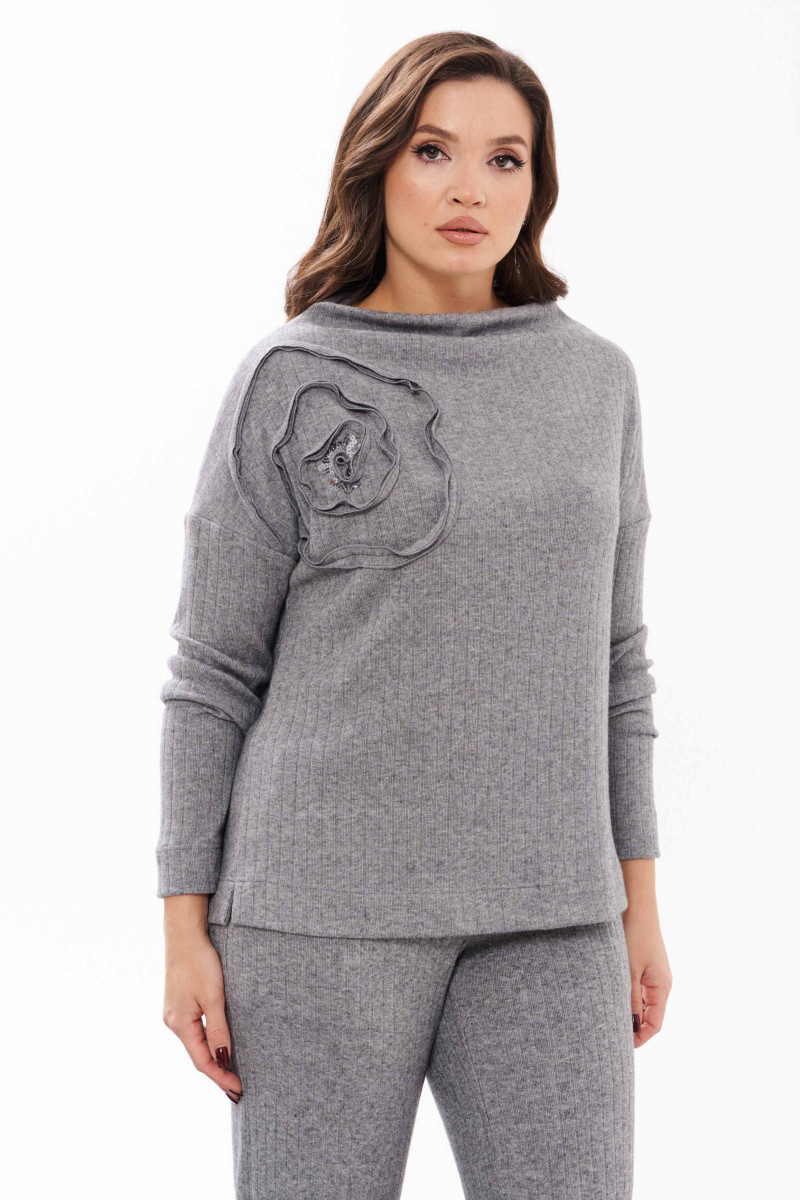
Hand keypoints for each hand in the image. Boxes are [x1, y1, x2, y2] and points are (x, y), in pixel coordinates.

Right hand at [162, 917, 242, 1103]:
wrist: (184, 935)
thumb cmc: (200, 962)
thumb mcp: (214, 997)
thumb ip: (219, 1030)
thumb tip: (223, 1060)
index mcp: (180, 1024)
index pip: (202, 1062)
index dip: (220, 1077)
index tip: (237, 1090)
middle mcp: (173, 1023)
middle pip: (197, 1056)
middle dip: (217, 1072)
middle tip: (238, 1088)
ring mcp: (174, 1014)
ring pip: (195, 1044)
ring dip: (212, 1059)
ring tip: (231, 1072)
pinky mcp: (179, 1005)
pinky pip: (194, 1032)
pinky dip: (207, 1043)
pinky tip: (218, 1047)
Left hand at [619, 858, 672, 1047]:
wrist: (637, 904)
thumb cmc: (634, 934)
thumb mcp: (628, 970)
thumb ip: (629, 1000)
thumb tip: (628, 1027)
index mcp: (662, 987)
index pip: (655, 1025)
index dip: (640, 1039)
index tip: (621, 1047)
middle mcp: (661, 983)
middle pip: (649, 1016)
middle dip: (633, 1027)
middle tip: (609, 1034)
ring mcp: (654, 974)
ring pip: (642, 1002)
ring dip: (628, 1011)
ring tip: (606, 1016)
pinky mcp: (646, 964)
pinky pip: (638, 988)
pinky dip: (627, 996)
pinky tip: (610, 995)